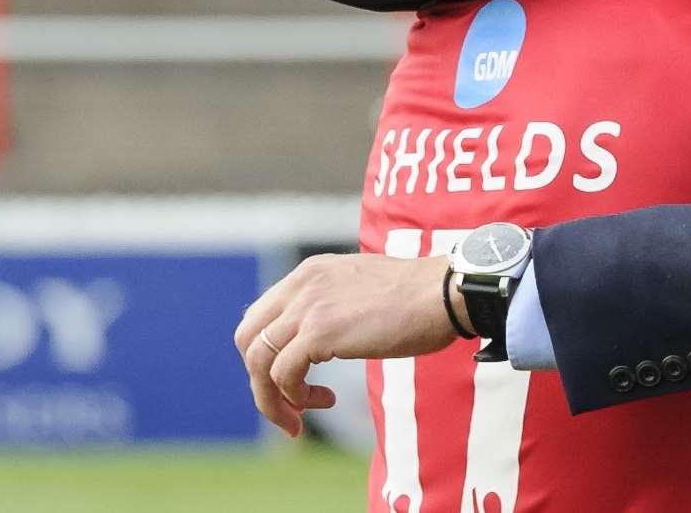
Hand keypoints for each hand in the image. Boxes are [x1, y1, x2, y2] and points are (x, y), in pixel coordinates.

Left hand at [233, 254, 455, 436]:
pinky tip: (322, 401)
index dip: (268, 353)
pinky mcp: (319, 332)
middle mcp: (301, 285)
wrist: (443, 293)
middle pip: (247, 338)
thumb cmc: (418, 297)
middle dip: (259, 379)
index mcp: (311, 273)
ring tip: (299, 417)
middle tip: (287, 404)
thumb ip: (333, 303)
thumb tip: (320, 338)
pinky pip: (283, 374)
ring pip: (259, 361)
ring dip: (272, 398)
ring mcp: (308, 307)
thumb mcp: (361, 288)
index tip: (292, 377)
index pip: (261, 314)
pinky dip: (293, 397)